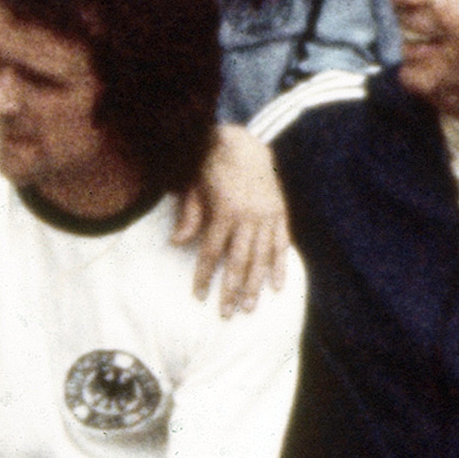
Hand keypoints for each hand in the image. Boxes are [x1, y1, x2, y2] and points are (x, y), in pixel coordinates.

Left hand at [173, 124, 291, 310]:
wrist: (243, 143)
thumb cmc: (211, 166)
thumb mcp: (194, 186)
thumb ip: (189, 215)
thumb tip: (176, 243)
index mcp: (225, 211)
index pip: (211, 252)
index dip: (204, 276)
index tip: (199, 296)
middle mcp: (249, 216)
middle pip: (239, 261)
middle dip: (232, 290)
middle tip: (226, 314)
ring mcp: (268, 215)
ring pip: (262, 257)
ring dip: (255, 285)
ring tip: (249, 308)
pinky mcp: (280, 213)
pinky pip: (282, 244)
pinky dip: (280, 266)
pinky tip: (277, 287)